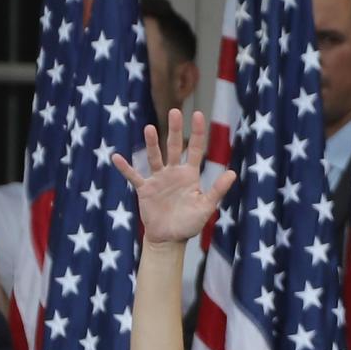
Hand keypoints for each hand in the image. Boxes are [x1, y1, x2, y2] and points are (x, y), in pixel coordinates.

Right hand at [111, 109, 236, 247]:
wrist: (170, 238)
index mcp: (190, 175)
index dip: (197, 133)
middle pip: (173, 147)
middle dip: (174, 130)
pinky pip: (134, 176)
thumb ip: (217, 190)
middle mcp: (173, 173)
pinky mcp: (145, 189)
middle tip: (175, 111)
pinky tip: (117, 157)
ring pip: (154, 157)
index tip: (198, 115)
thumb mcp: (206, 206)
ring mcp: (158, 179)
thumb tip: (233, 173)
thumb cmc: (190, 223)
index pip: (194, 149)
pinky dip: (126, 168)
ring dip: (151, 144)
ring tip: (149, 128)